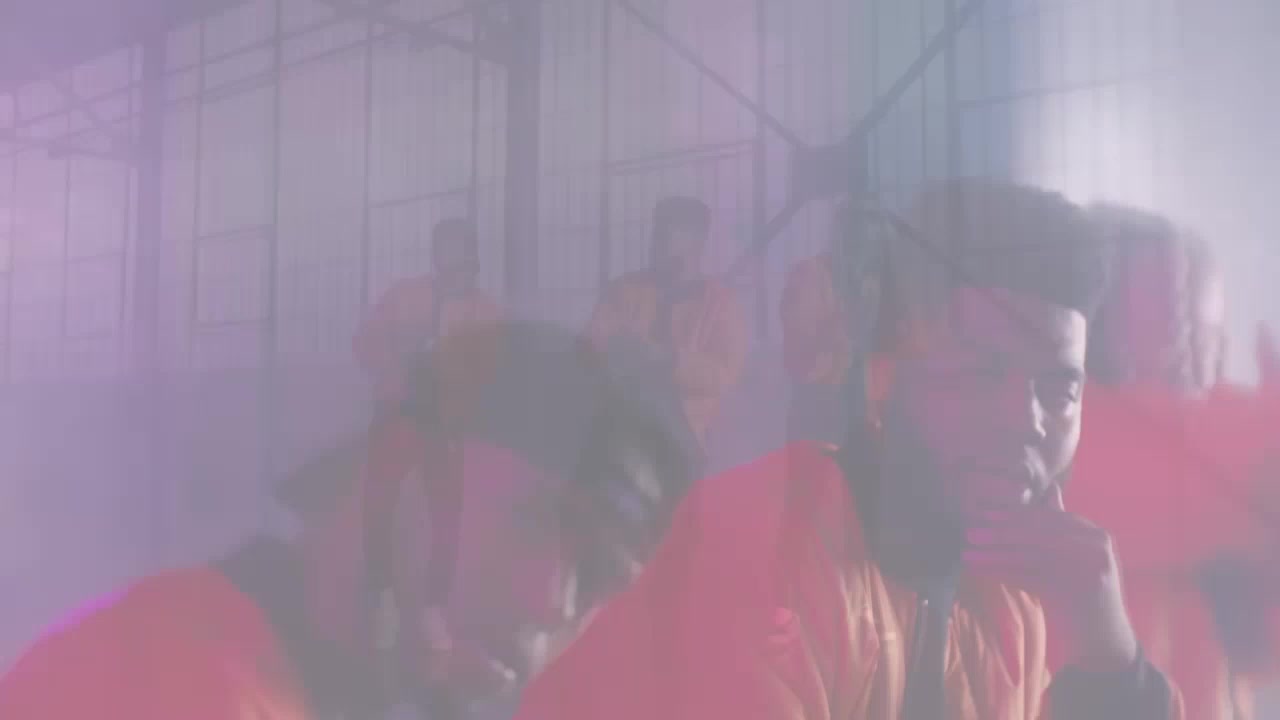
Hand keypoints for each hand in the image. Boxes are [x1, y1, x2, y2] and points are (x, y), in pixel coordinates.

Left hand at [963, 485, 1138, 670]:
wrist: (1104, 642)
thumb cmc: (1084, 596)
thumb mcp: (1076, 557)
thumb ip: (1062, 527)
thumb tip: (1053, 487)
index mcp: (1097, 535)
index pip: (1050, 518)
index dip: (1015, 515)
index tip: (985, 514)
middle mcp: (1098, 548)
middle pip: (1039, 534)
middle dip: (1000, 533)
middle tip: (970, 533)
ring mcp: (1090, 569)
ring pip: (1031, 556)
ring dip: (994, 554)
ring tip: (968, 554)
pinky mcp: (1078, 592)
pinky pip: (1030, 578)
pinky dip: (1002, 573)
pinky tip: (980, 571)